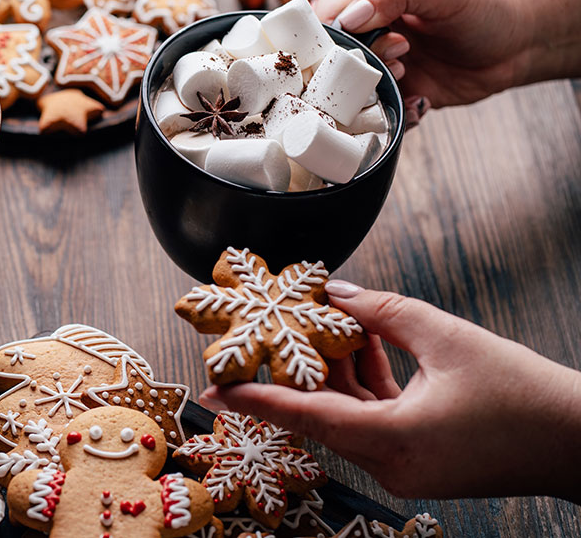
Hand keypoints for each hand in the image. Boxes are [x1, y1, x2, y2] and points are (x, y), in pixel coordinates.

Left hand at [200, 281, 580, 501]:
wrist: (580, 442)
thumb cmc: (526, 397)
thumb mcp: (448, 338)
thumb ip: (382, 312)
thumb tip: (334, 293)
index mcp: (394, 441)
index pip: (307, 417)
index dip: (258, 398)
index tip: (218, 387)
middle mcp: (392, 465)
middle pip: (324, 413)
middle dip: (303, 368)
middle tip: (275, 331)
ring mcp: (405, 469)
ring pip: (349, 415)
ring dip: (340, 372)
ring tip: (334, 326)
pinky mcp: (418, 463)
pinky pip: (374, 421)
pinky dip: (367, 385)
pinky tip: (367, 345)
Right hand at [314, 0, 530, 113]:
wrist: (521, 39)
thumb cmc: (479, 0)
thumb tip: (347, 20)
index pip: (321, 20)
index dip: (330, 37)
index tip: (357, 44)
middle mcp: (363, 33)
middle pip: (329, 61)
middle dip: (356, 66)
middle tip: (400, 53)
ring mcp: (378, 65)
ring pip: (349, 92)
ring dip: (374, 91)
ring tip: (409, 73)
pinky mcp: (395, 94)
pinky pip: (377, 114)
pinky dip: (394, 115)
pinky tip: (420, 101)